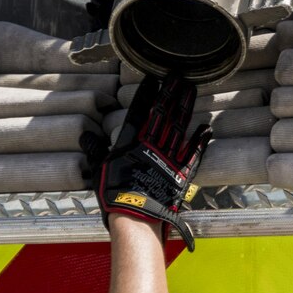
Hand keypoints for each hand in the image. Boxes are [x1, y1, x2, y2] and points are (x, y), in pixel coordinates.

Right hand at [81, 74, 211, 249]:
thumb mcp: (99, 169)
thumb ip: (95, 150)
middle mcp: (152, 144)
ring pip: (179, 126)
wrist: (135, 216)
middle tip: (178, 76)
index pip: (140, 111)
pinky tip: (206, 127)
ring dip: (185, 107)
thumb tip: (85, 136)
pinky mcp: (181, 172)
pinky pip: (193, 153)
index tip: (153, 79)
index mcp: (131, 142)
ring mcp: (168, 157)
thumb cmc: (115, 194)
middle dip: (171, 93)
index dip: (147, 93)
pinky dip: (200, 140)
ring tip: (191, 89)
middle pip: (163, 113)